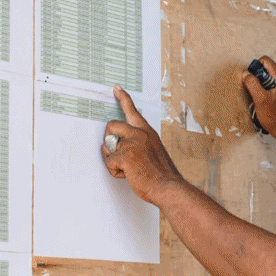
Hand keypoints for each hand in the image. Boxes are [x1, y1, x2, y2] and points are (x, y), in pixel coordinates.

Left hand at [103, 86, 182, 204]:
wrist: (168, 187)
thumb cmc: (161, 173)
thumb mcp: (154, 150)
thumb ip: (140, 142)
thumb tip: (121, 144)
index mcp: (147, 131)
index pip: (132, 110)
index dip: (123, 98)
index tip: (116, 88)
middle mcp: (139, 133)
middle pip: (111, 125)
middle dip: (108, 139)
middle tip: (115, 152)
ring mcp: (132, 143)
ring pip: (107, 147)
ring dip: (113, 159)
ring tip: (128, 168)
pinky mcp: (125, 155)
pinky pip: (109, 162)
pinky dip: (115, 171)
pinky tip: (128, 175)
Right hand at [242, 56, 275, 137]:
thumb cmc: (274, 116)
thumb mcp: (260, 99)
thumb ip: (252, 84)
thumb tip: (246, 73)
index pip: (266, 61)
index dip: (255, 68)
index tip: (252, 80)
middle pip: (268, 69)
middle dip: (258, 77)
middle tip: (256, 91)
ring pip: (270, 77)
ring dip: (262, 85)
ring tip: (260, 97)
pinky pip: (274, 85)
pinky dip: (267, 90)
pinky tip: (265, 101)